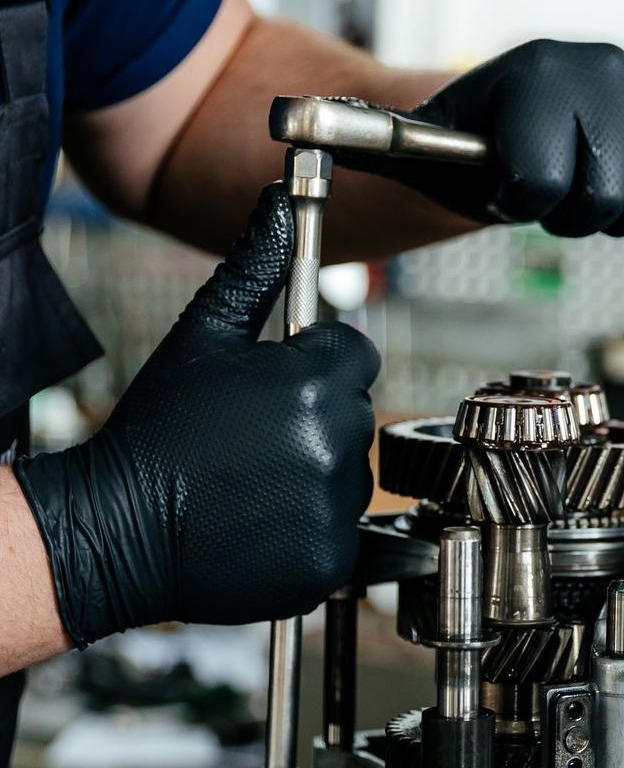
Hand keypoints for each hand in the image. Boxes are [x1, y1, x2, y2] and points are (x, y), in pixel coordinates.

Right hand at [15, 185, 378, 648]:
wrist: (122, 528)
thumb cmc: (157, 430)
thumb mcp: (203, 336)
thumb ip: (254, 268)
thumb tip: (280, 205)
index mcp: (318, 384)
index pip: (356, 355)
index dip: (316, 363)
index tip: (277, 384)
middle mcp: (339, 447)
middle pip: (357, 415)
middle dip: (318, 418)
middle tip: (255, 437)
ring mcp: (338, 511)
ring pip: (352, 475)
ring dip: (317, 473)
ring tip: (254, 480)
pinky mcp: (331, 563)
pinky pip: (341, 531)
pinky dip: (311, 528)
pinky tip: (261, 518)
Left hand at [352, 40, 623, 237]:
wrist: (526, 117)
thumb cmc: (471, 143)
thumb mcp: (415, 145)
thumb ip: (366, 139)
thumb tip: (291, 125)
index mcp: (534, 74)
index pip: (544, 183)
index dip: (521, 202)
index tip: (508, 184)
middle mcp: (603, 66)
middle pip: (608, 198)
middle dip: (571, 211)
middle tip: (551, 188)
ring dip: (620, 212)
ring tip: (588, 188)